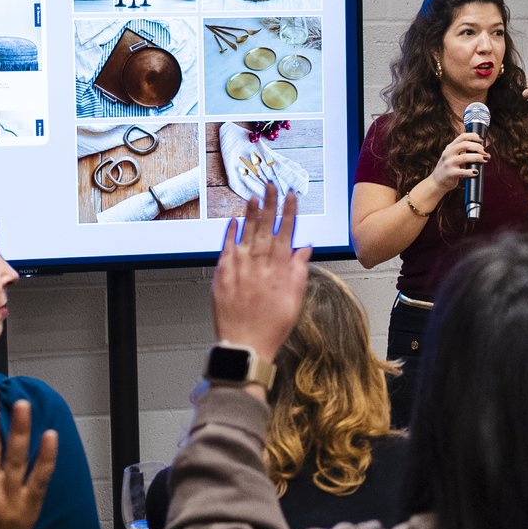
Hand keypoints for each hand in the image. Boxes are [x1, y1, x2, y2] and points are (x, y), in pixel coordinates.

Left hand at [214, 186, 307, 361]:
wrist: (245, 345)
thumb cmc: (272, 326)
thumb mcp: (295, 299)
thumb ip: (299, 270)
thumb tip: (305, 248)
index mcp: (279, 268)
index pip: (286, 232)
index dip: (289, 212)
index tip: (292, 195)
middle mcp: (259, 264)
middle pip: (265, 226)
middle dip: (270, 203)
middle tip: (271, 183)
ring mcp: (239, 267)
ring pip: (245, 233)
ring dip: (250, 212)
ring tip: (254, 195)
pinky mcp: (222, 275)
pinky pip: (226, 248)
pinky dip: (230, 233)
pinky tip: (233, 220)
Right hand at [422, 132, 488, 197]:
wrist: (437, 182)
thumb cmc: (449, 169)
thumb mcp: (453, 157)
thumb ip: (465, 153)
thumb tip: (485, 154)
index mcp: (450, 147)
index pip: (462, 137)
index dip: (473, 136)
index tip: (482, 140)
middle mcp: (448, 153)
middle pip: (464, 145)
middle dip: (477, 147)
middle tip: (485, 152)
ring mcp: (448, 163)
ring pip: (464, 157)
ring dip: (477, 157)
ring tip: (485, 159)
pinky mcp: (450, 173)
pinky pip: (462, 171)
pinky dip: (470, 172)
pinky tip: (476, 172)